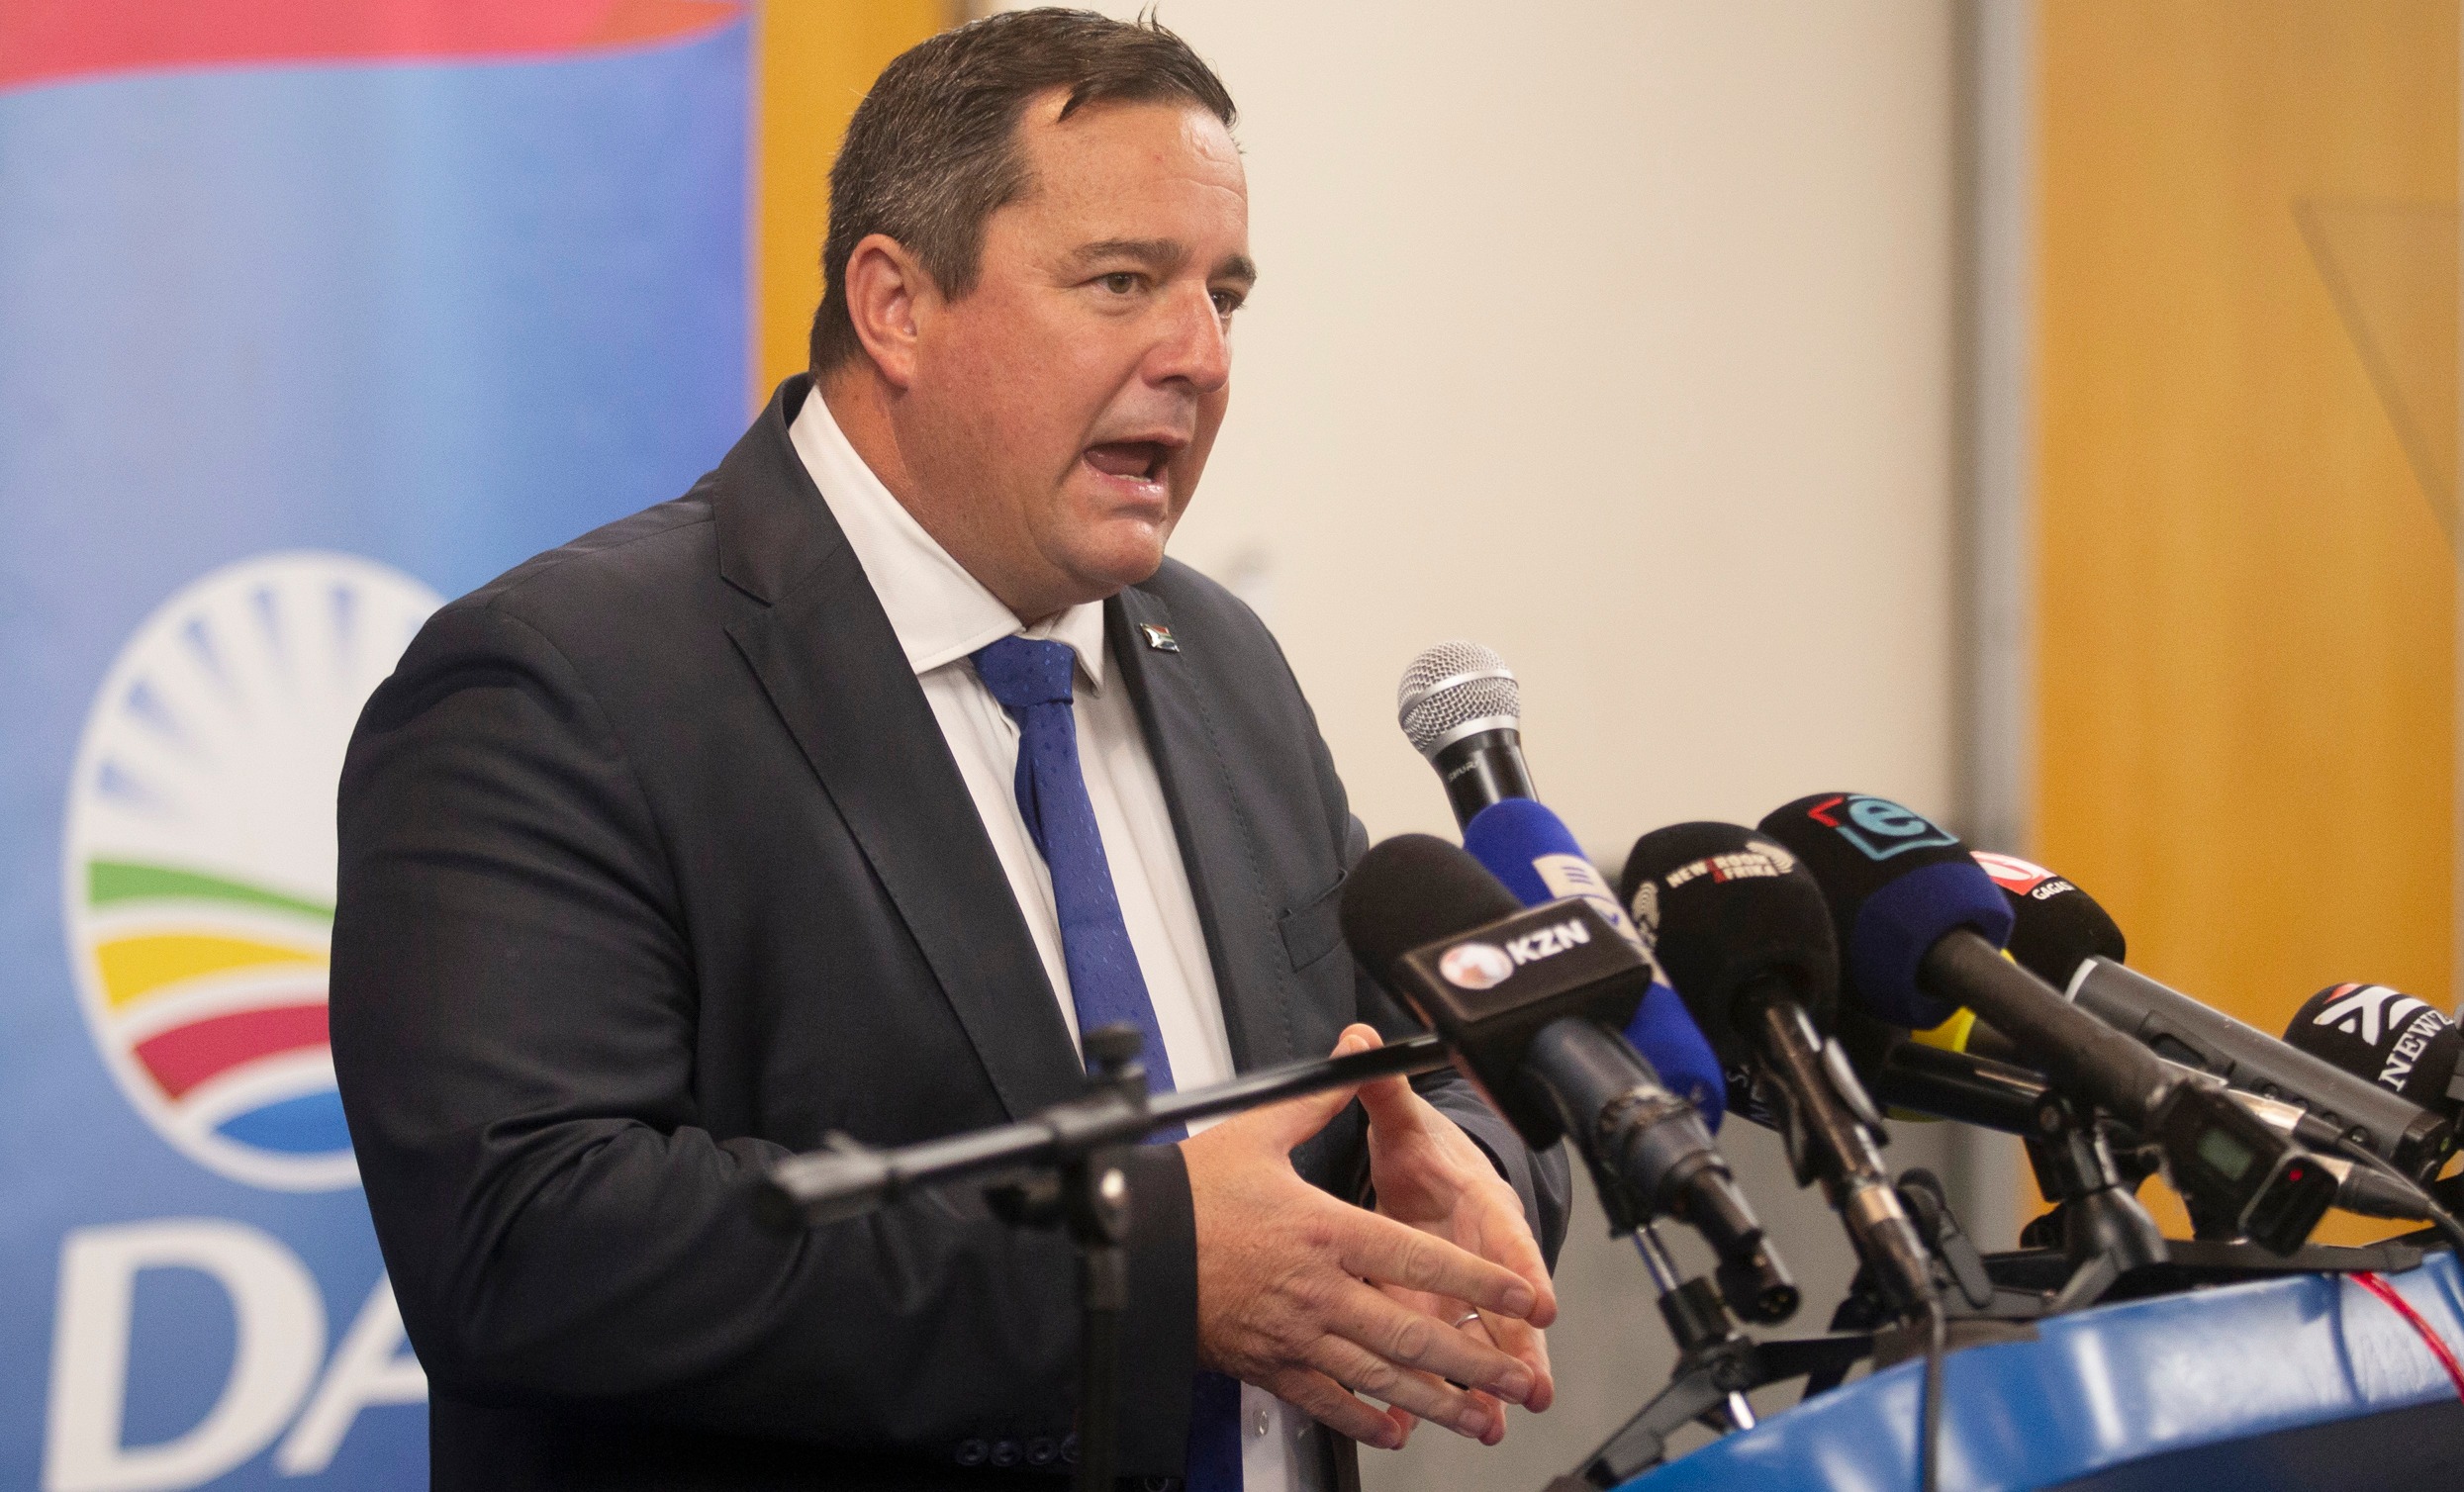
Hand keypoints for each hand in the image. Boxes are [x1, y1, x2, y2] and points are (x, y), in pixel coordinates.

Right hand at [1181, 1028, 1547, 1448]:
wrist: (1133, 1245)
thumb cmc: (1189, 1193)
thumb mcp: (1257, 1132)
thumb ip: (1316, 1103)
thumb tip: (1352, 1062)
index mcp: (1326, 1230)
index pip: (1419, 1260)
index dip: (1477, 1281)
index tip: (1521, 1295)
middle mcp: (1320, 1289)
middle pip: (1413, 1335)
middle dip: (1475, 1361)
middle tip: (1518, 1378)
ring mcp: (1296, 1333)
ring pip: (1381, 1377)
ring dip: (1437, 1401)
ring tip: (1479, 1418)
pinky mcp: (1269, 1363)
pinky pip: (1327, 1399)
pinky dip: (1365, 1419)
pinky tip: (1396, 1430)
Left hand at [1349, 1023, 1557, 1444]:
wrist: (1427, 1176)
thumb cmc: (1425, 1151)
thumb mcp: (1404, 1120)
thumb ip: (1384, 1087)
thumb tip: (1364, 1040)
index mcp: (1480, 1201)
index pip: (1507, 1233)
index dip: (1523, 1267)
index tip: (1541, 1300)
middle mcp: (1481, 1252)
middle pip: (1507, 1304)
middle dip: (1521, 1347)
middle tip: (1532, 1387)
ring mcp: (1464, 1291)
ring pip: (1484, 1339)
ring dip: (1492, 1380)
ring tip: (1497, 1420)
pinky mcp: (1443, 1315)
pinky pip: (1450, 1356)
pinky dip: (1451, 1389)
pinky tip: (1448, 1420)